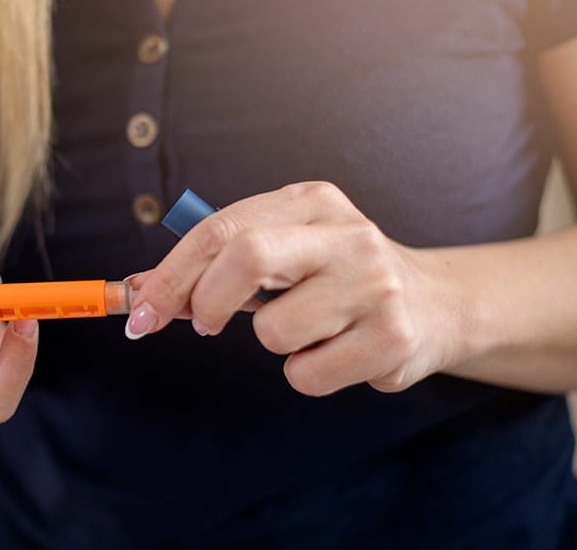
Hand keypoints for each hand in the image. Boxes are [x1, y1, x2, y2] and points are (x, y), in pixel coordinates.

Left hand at [127, 182, 463, 395]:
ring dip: (273, 343)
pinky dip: (307, 373)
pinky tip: (339, 352)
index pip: (221, 229)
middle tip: (204, 324)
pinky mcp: (394, 339)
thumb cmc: (336, 277)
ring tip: (310, 330)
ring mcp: (375, 285)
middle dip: (206, 301)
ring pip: (273, 331)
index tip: (140, 313)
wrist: (439, 303)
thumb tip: (138, 291)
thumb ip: (215, 264)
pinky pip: (307, 375)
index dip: (170, 275)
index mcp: (311, 202)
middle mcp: (348, 234)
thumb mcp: (284, 250)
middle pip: (246, 257)